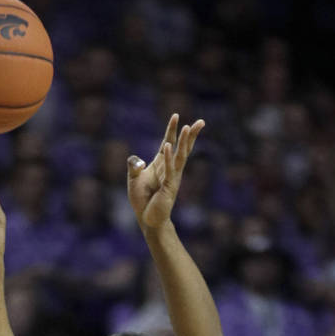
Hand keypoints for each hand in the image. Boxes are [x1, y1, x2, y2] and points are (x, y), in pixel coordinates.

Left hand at [127, 113, 204, 228]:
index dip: (172, 130)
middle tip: (201, 121)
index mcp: (161, 164)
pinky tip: (169, 146)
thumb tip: (136, 160)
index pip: (168, 143)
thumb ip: (133, 166)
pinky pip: (168, 170)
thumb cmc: (142, 200)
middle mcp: (170, 169)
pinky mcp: (168, 188)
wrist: (147, 220)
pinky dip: (168, 158)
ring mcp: (172, 178)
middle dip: (190, 134)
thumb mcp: (134, 179)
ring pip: (180, 157)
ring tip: (188, 128)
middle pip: (182, 148)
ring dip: (183, 142)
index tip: (176, 115)